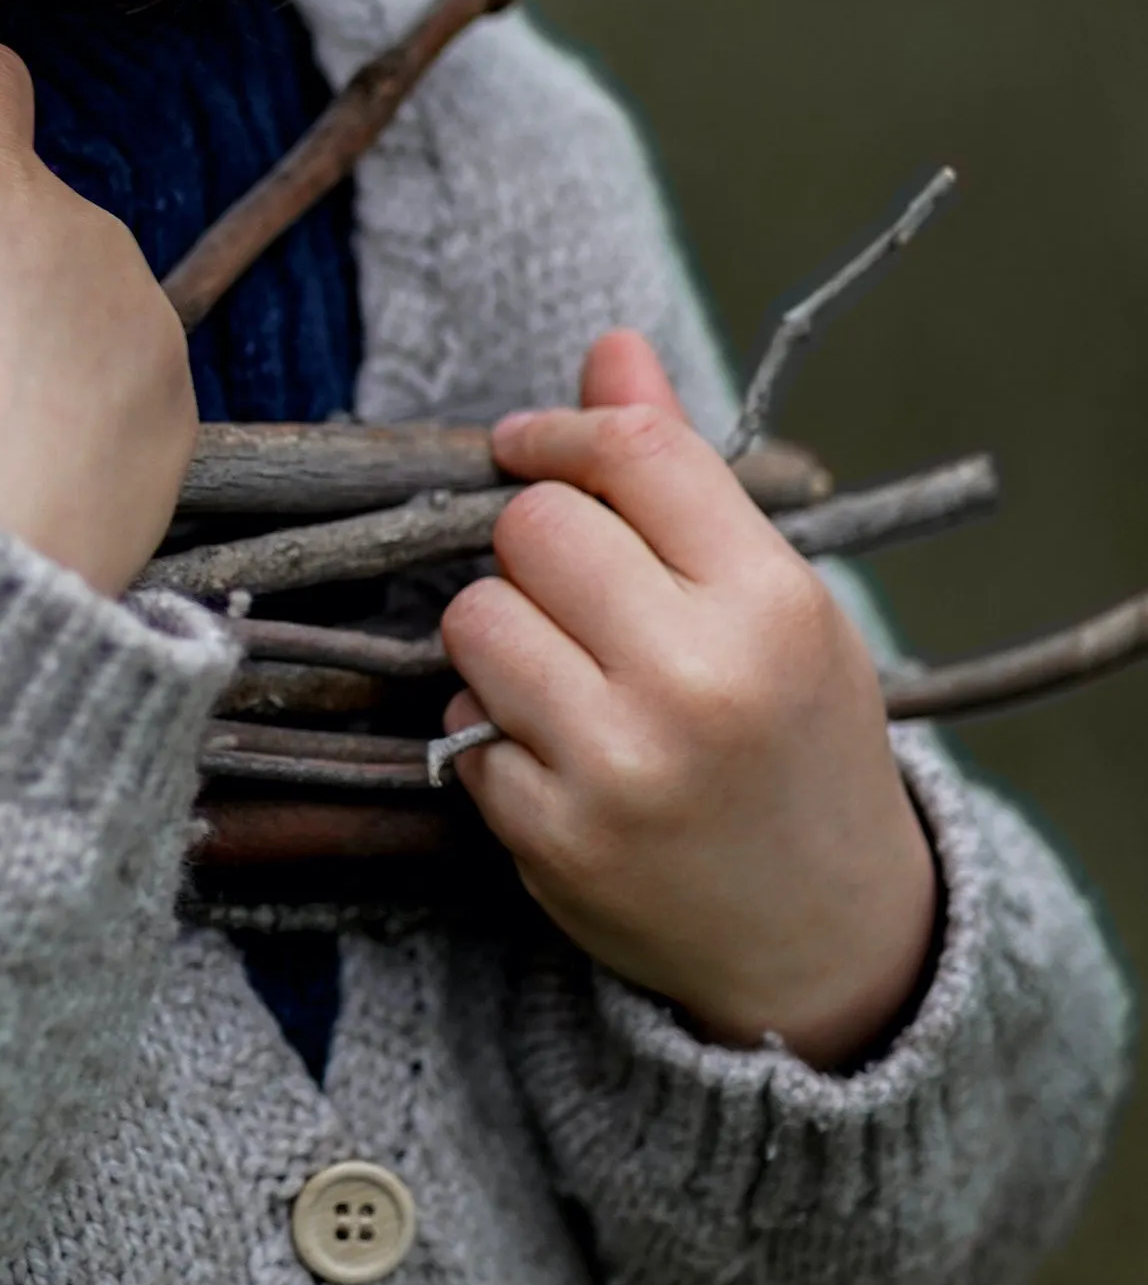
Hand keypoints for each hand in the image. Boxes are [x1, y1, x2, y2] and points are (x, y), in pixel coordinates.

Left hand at [439, 330, 937, 1067]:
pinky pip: (458, 727)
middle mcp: (696, 680)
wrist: (825, 936)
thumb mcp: (774, 600)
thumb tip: (611, 348)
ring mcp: (619, 766)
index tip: (526, 447)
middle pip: (532, 525)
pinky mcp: (553, 838)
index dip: (559, 432)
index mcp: (769, 604)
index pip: (631, 454)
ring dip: (500, 634)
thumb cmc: (795, 738)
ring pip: (475, 618)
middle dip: (533, 543)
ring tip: (564, 673)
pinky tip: (558, 755)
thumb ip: (681, 476)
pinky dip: (490, 731)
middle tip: (574, 592)